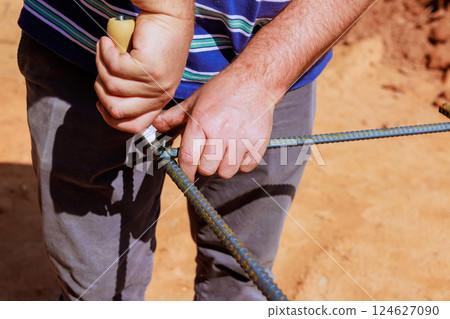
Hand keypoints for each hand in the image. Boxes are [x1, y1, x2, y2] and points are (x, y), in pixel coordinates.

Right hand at [95, 11, 192, 132]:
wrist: (168, 17)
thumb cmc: (152, 42)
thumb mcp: (143, 73)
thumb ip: (131, 89)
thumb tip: (105, 103)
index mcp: (160, 100)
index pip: (135, 126)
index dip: (112, 118)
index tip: (100, 104)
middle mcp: (161, 95)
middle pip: (118, 111)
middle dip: (100, 90)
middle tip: (102, 69)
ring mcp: (156, 83)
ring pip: (112, 86)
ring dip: (101, 65)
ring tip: (106, 49)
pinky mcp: (149, 67)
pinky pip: (114, 67)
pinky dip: (105, 52)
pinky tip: (108, 42)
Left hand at [152, 66, 279, 180]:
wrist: (255, 81)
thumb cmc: (223, 90)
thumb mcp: (195, 100)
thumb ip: (174, 116)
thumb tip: (156, 126)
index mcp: (201, 122)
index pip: (188, 158)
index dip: (186, 172)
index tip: (187, 175)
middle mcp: (221, 132)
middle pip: (207, 169)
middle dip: (204, 166)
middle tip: (207, 155)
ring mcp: (241, 139)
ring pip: (226, 172)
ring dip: (223, 166)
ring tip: (224, 153)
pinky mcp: (258, 143)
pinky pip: (246, 167)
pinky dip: (242, 164)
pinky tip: (239, 150)